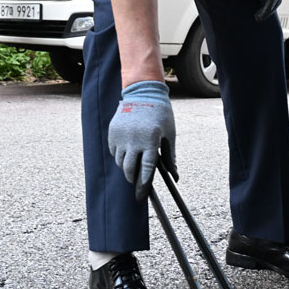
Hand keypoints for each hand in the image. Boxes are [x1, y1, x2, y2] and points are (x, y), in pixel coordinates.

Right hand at [107, 80, 175, 200]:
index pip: (146, 169)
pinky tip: (127, 149)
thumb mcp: (169, 134)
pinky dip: (120, 154)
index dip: (143, 185)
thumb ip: (170, 157)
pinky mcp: (113, 132)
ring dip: (126, 166)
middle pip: (129, 169)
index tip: (141, 195)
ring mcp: (121, 136)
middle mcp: (134, 140)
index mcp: (150, 141)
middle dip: (132, 179)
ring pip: (120, 161)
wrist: (143, 93)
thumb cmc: (161, 115)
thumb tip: (175, 177)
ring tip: (134, 161)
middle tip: (136, 182)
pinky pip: (114, 151)